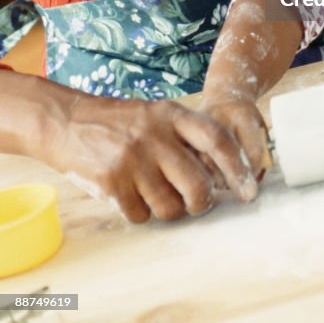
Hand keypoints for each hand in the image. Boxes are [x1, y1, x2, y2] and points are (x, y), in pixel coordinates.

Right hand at [51, 94, 258, 222]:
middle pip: (197, 185)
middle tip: (198, 202)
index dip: (238, 166)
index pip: (217, 139)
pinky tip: (131, 194)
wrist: (69, 122)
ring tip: (156, 192)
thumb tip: (226, 170)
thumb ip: (187, 135)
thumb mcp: (158, 114)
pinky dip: (141, 212)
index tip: (249, 189)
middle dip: (202, 202)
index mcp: (172, 115)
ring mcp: (132, 161)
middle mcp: (155, 136)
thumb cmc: (122, 122)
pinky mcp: (112, 183)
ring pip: (170, 207)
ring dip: (169, 209)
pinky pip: (141, 215)